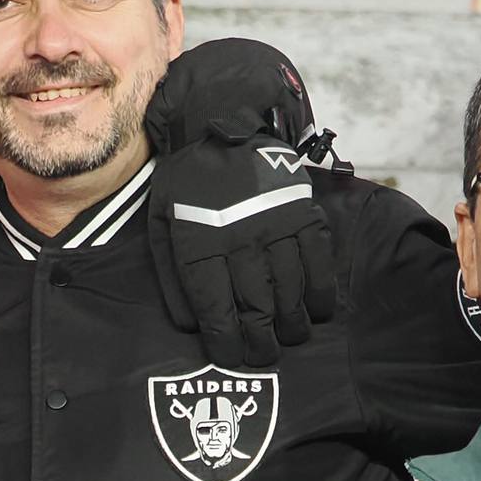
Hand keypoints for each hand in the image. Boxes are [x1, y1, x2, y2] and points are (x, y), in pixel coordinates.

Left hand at [148, 134, 337, 366]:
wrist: (217, 123)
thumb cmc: (185, 184)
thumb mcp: (161, 225)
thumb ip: (173, 277)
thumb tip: (190, 326)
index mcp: (198, 243)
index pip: (216, 308)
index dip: (226, 342)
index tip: (233, 357)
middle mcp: (238, 237)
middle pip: (256, 306)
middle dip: (262, 341)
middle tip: (264, 356)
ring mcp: (274, 223)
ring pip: (290, 289)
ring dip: (293, 323)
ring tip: (291, 338)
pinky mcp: (301, 211)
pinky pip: (317, 260)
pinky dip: (320, 291)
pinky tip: (317, 310)